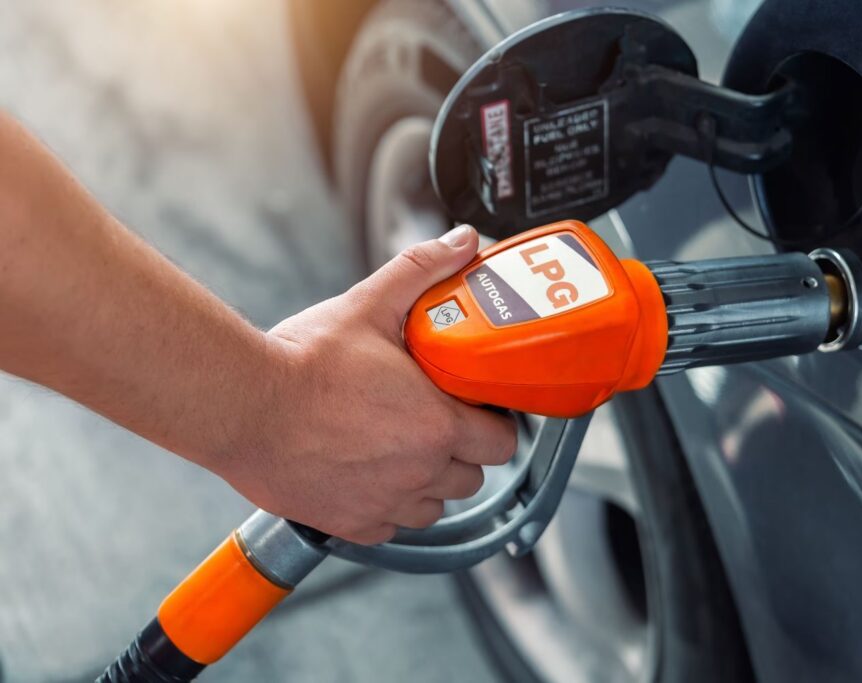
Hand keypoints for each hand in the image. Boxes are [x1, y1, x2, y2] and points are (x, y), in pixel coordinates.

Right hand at [219, 225, 516, 544]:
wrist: (240, 405)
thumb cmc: (303, 361)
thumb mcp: (370, 305)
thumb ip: (423, 270)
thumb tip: (463, 241)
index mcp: (437, 425)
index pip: (502, 442)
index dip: (494, 423)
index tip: (475, 407)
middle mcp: (419, 473)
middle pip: (472, 477)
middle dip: (462, 451)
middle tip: (436, 422)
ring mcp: (384, 504)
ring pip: (433, 508)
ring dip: (427, 482)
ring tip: (401, 448)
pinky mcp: (348, 523)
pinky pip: (389, 528)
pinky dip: (386, 507)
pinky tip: (367, 474)